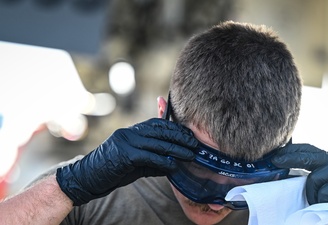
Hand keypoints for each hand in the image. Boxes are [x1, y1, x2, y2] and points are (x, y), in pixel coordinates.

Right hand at [56, 118, 197, 205]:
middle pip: (160, 130)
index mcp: (131, 131)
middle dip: (180, 137)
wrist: (86, 179)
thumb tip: (172, 161)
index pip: (157, 124)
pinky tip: (174, 166)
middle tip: (194, 144)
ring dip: (177, 149)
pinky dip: (163, 161)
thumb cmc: (111, 171)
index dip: (175, 129)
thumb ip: (151, 158)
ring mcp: (125, 142)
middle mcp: (129, 132)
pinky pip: (149, 156)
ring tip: (190, 155)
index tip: (189, 136)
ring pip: (157, 142)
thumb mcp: (134, 162)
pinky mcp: (124, 154)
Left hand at [271, 143, 327, 224]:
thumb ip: (301, 170)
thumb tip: (276, 168)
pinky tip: (325, 202)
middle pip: (308, 158)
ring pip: (313, 179)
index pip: (306, 148)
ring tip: (317, 197)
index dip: (290, 150)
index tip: (275, 154)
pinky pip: (321, 194)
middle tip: (275, 161)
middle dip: (289, 159)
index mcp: (325, 158)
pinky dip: (318, 200)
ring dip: (310, 191)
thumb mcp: (316, 177)